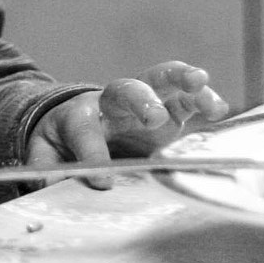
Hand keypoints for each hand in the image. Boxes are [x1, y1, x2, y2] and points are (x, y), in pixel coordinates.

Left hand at [26, 61, 230, 189]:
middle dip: (140, 101)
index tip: (100, 180)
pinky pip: (186, 99)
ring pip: (160, 79)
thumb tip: (49, 184)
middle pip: (124, 90)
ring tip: (199, 81)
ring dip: (180, 78)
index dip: (91, 153)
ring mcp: (144, 103)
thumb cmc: (64, 142)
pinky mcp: (169, 112)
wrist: (81, 122)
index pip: (83, 130)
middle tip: (153, 118)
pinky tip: (218, 108)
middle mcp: (113, 104)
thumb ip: (45, 168)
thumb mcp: (45, 154)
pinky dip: (202, 99)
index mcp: (78, 115)